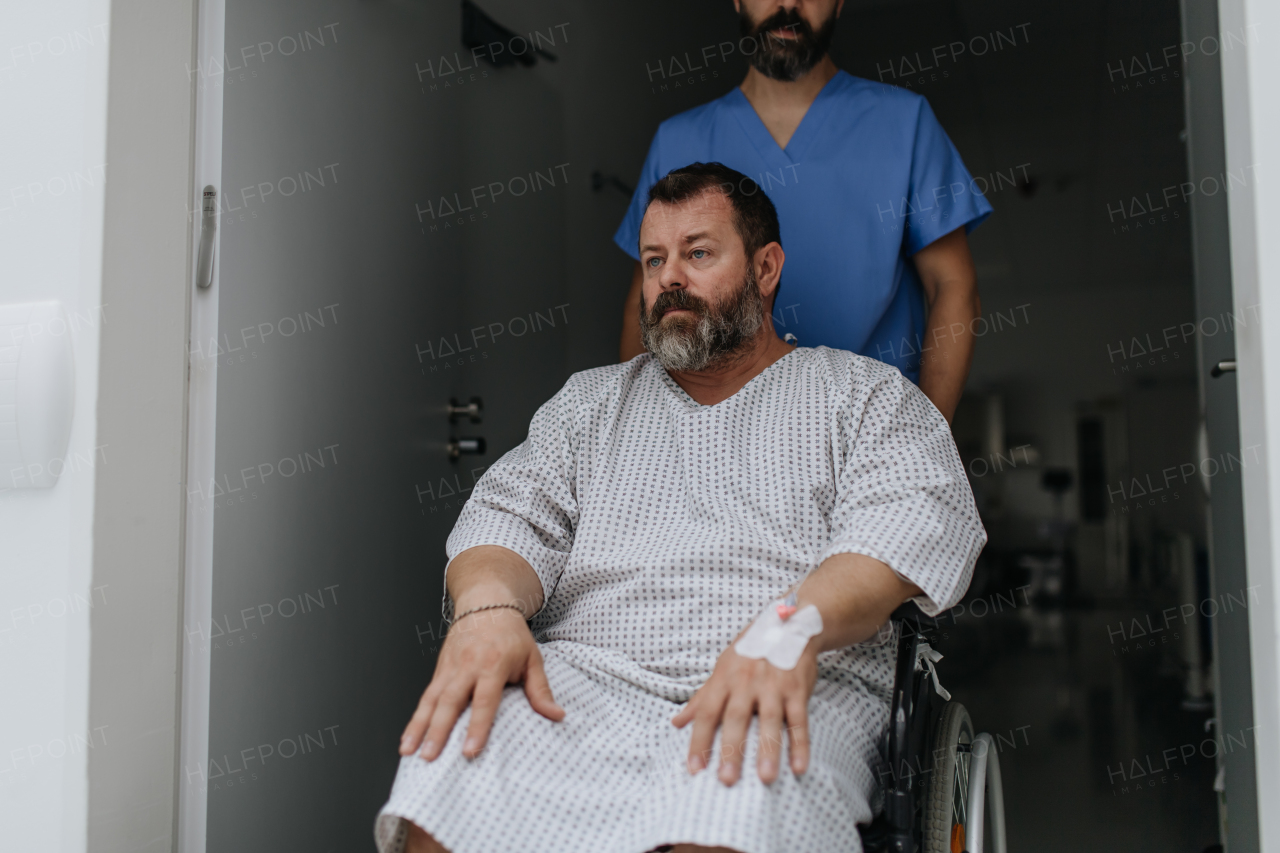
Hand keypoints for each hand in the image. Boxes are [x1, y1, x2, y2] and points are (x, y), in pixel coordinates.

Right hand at [399, 607, 563, 760]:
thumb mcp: (532, 658)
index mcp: (493, 664)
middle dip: (438, 732)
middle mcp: (468, 666)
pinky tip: (408, 737)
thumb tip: (557, 716)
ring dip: (419, 727)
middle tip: (430, 757)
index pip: (484, 700)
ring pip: (431, 700)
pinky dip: (415, 717)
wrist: (485, 603)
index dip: (477, 726)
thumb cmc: (511, 633)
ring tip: (409, 751)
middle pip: (450, 702)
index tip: (470, 751)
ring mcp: (450, 668)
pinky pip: (426, 696)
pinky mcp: (439, 670)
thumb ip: (540, 690)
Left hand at [671, 637, 817, 785]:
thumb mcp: (722, 669)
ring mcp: (773, 685)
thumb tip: (676, 723)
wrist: (787, 625)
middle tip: (727, 780)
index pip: (707, 712)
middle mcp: (746, 682)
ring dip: (768, 750)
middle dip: (732, 750)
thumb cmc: (750, 653)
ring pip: (770, 720)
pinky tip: (799, 766)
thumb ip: (701, 698)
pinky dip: (800, 744)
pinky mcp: (797, 689)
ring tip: (765, 778)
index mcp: (724, 679)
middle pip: (736, 718)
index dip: (699, 741)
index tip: (694, 769)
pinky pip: (799, 719)